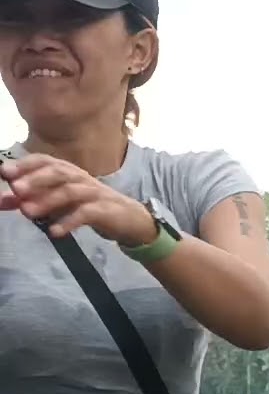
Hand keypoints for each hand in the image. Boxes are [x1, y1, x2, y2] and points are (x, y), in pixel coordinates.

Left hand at [0, 154, 157, 243]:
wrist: (130, 220)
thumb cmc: (91, 207)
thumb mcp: (60, 203)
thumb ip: (31, 200)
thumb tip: (2, 199)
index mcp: (69, 172)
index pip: (46, 161)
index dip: (26, 165)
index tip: (5, 172)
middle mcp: (81, 178)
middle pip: (59, 172)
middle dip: (36, 179)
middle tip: (16, 189)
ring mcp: (95, 194)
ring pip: (71, 192)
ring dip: (48, 200)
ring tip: (28, 212)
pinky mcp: (106, 211)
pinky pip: (86, 214)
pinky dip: (69, 222)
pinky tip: (54, 232)